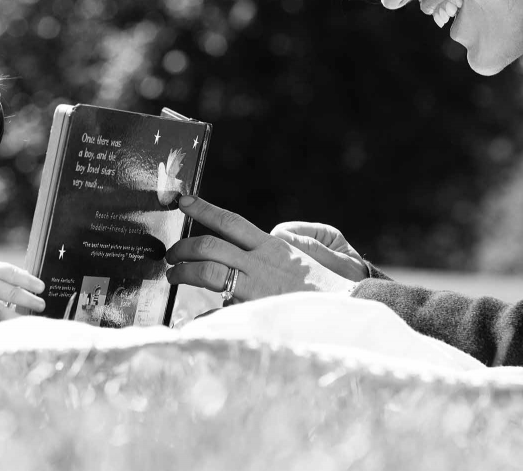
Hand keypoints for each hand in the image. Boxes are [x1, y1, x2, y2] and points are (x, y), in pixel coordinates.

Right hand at [0, 250, 45, 330]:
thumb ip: (3, 270)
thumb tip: (25, 275)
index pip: (15, 275)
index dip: (30, 281)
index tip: (42, 288)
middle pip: (12, 293)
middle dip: (29, 300)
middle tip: (42, 305)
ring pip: (1, 311)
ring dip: (17, 318)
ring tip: (29, 323)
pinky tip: (6, 338)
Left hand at [164, 196, 364, 303]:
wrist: (351, 310)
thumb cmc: (330, 287)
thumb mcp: (305, 258)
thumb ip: (279, 249)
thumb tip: (269, 238)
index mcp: (272, 247)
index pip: (231, 222)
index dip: (204, 209)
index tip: (183, 201)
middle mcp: (261, 263)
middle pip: (209, 246)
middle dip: (183, 247)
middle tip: (171, 253)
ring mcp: (256, 288)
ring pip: (208, 272)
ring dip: (184, 273)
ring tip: (174, 276)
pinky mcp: (255, 311)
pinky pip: (219, 312)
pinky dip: (202, 315)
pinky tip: (191, 320)